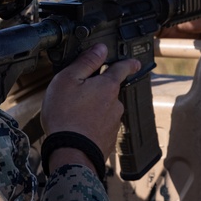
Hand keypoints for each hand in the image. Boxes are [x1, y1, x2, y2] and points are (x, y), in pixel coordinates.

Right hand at [41, 44, 140, 172]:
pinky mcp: (108, 138)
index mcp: (107, 86)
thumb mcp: (68, 80)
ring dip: (93, 109)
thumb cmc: (65, 115)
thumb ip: (86, 62)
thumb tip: (101, 48)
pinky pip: (101, 126)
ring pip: (105, 109)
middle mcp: (116, 103)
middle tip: (77, 95)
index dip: (127, 63)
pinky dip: (92, 125)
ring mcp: (114, 123)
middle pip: (109, 91)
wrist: (71, 153)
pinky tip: (78, 128)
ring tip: (73, 114)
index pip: (122, 69)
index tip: (134, 62)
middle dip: (97, 91)